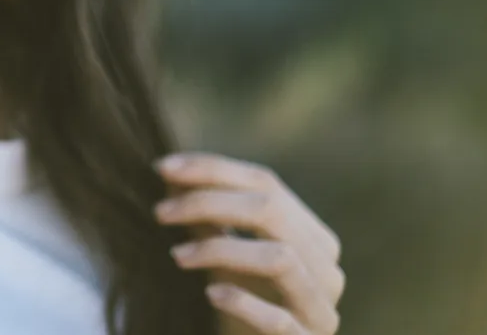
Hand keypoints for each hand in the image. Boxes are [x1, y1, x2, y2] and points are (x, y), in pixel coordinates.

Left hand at [154, 152, 344, 334]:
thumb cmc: (240, 304)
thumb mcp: (222, 256)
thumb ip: (206, 216)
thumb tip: (169, 169)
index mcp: (312, 236)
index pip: (265, 183)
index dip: (212, 169)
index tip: (162, 167)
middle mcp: (325, 268)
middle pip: (271, 211)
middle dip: (208, 202)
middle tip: (160, 212)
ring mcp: (321, 309)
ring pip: (280, 258)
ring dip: (220, 249)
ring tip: (178, 255)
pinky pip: (280, 319)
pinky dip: (242, 301)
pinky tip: (211, 294)